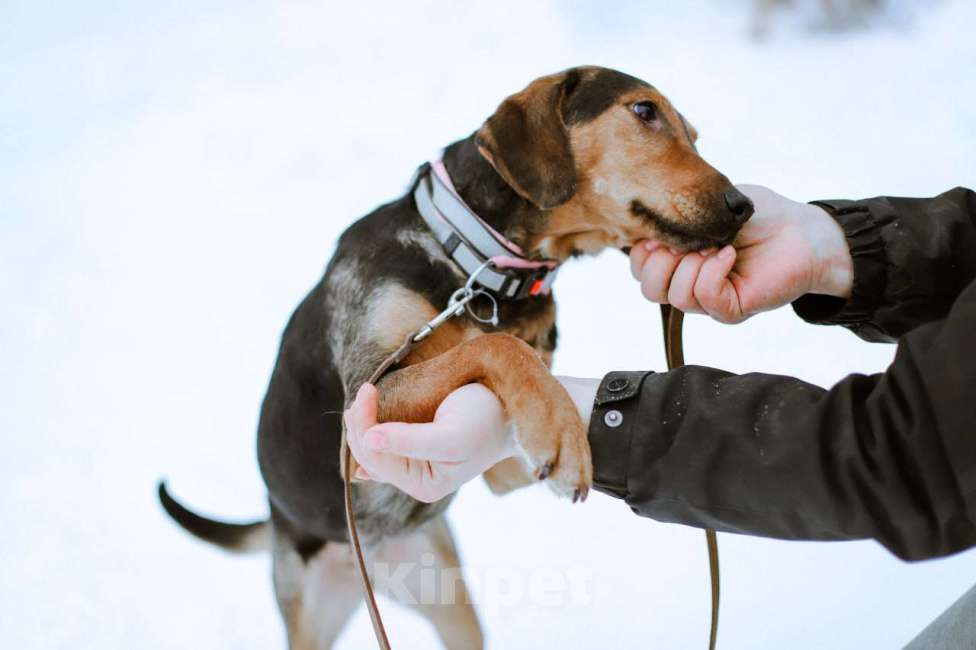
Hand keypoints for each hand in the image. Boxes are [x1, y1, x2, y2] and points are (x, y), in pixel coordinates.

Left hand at [344, 382, 515, 502]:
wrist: (511, 410)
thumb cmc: (486, 421)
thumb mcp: (450, 434)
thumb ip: (410, 441)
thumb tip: (369, 439)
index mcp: (424, 485)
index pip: (375, 458)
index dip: (364, 425)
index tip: (368, 388)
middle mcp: (416, 480)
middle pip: (370, 454)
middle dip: (361, 423)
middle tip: (366, 388)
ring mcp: (415, 465)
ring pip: (373, 447)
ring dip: (365, 422)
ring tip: (366, 395)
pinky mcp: (417, 448)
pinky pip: (384, 441)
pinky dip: (374, 424)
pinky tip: (370, 411)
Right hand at [629, 185, 852, 322]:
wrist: (804, 231)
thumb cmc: (761, 216)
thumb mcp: (711, 204)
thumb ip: (679, 212)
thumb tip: (650, 228)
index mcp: (679, 262)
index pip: (639, 269)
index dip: (644, 250)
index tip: (666, 229)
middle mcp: (690, 284)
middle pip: (649, 289)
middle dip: (663, 258)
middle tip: (692, 239)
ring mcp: (710, 300)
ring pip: (675, 295)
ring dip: (693, 263)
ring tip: (717, 246)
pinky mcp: (731, 309)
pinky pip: (705, 296)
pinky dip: (713, 270)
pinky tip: (730, 254)